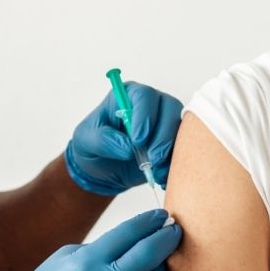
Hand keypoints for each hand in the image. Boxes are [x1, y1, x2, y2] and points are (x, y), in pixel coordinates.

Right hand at [0, 209, 181, 270]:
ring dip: (162, 267)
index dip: (150, 221)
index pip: (129, 233)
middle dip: (168, 239)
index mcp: (87, 262)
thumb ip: (99, 250)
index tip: (162, 216)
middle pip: (151, 256)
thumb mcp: (64, 259)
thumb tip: (132, 244)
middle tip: (175, 230)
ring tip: (160, 259)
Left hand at [66, 82, 182, 195]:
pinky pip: (183, 148)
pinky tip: (160, 175)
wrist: (101, 169)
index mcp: (128, 95)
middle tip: (152, 158)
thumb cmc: (92, 146)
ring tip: (154, 170)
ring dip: (170, 151)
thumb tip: (127, 146)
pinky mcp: (172, 142)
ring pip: (181, 128)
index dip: (144, 116)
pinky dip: (174, 163)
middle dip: (163, 135)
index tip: (137, 140)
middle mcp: (151, 104)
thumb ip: (104, 140)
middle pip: (170, 108)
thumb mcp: (86, 140)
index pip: (144, 96)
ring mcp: (165, 122)